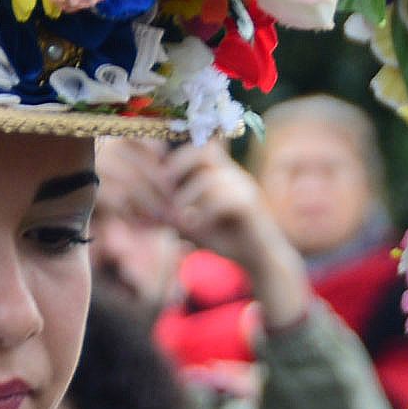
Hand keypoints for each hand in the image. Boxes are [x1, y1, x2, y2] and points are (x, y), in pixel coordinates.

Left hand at [159, 143, 310, 329]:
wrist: (261, 260)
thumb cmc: (226, 240)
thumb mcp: (194, 224)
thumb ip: (175, 213)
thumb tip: (146, 209)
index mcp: (221, 174)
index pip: (198, 148)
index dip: (175, 158)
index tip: (158, 178)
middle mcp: (234, 175)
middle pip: (204, 152)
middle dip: (179, 165)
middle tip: (164, 187)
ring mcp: (244, 188)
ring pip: (210, 179)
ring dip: (188, 197)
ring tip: (177, 218)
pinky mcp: (250, 205)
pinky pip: (223, 201)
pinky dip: (204, 215)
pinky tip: (194, 228)